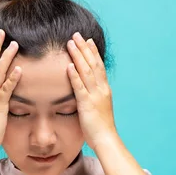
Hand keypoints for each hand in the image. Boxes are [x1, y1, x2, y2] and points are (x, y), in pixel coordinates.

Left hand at [66, 32, 117, 151]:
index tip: (87, 40)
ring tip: (70, 44)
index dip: (93, 52)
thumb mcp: (99, 108)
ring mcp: (95, 96)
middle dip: (84, 48)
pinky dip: (74, 75)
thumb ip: (93, 97)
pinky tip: (69, 65)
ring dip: (78, 56)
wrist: (106, 140)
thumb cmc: (101, 127)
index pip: (99, 66)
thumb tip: (87, 92)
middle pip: (93, 64)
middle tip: (77, 35)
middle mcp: (101, 89)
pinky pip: (80, 87)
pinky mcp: (87, 104)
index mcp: (104, 90)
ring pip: (86, 71)